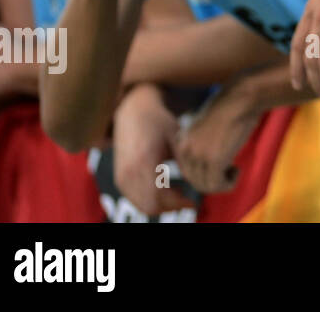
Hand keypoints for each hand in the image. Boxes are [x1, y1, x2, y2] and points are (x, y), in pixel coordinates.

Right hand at [111, 83, 196, 215]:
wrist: (133, 111)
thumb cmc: (159, 121)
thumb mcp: (177, 137)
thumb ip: (186, 161)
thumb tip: (200, 183)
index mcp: (144, 162)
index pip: (159, 198)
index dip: (178, 204)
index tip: (194, 202)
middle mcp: (129, 173)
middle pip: (150, 206)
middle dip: (171, 207)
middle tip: (188, 200)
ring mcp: (121, 177)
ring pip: (142, 205)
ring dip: (161, 205)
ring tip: (179, 193)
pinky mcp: (119, 178)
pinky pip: (135, 199)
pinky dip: (151, 200)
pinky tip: (166, 188)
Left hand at [175, 82, 258, 194]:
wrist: (241, 98)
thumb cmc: (231, 108)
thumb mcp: (208, 128)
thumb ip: (202, 145)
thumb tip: (210, 169)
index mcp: (180, 141)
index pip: (187, 171)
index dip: (206, 174)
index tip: (221, 168)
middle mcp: (185, 150)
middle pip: (195, 181)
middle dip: (214, 181)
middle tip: (230, 170)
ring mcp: (198, 155)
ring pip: (206, 186)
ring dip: (223, 183)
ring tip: (234, 169)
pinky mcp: (214, 160)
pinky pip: (218, 185)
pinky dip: (230, 183)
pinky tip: (238, 169)